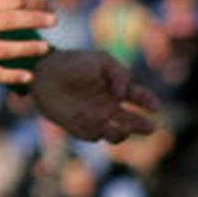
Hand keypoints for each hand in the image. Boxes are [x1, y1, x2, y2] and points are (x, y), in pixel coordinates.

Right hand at [0, 0, 54, 85]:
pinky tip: (29, 76)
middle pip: (9, 21)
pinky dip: (12, 76)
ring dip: (27, 48)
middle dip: (34, 20)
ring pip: (3, 48)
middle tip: (54, 21)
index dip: (33, 2)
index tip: (50, 6)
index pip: (9, 1)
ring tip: (46, 48)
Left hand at [30, 49, 159, 142]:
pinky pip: (95, 136)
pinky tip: (93, 122)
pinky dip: (97, 132)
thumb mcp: (100, 60)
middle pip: (133, 122)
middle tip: (149, 127)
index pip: (140, 98)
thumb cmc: (72, 63)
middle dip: (142, 126)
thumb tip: (124, 94)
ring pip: (117, 134)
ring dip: (122, 133)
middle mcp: (111, 106)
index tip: (153, 106)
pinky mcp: (81, 128)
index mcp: (118, 88)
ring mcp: (98, 119)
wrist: (43, 73)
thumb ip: (118, 74)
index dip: (149, 102)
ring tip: (120, 127)